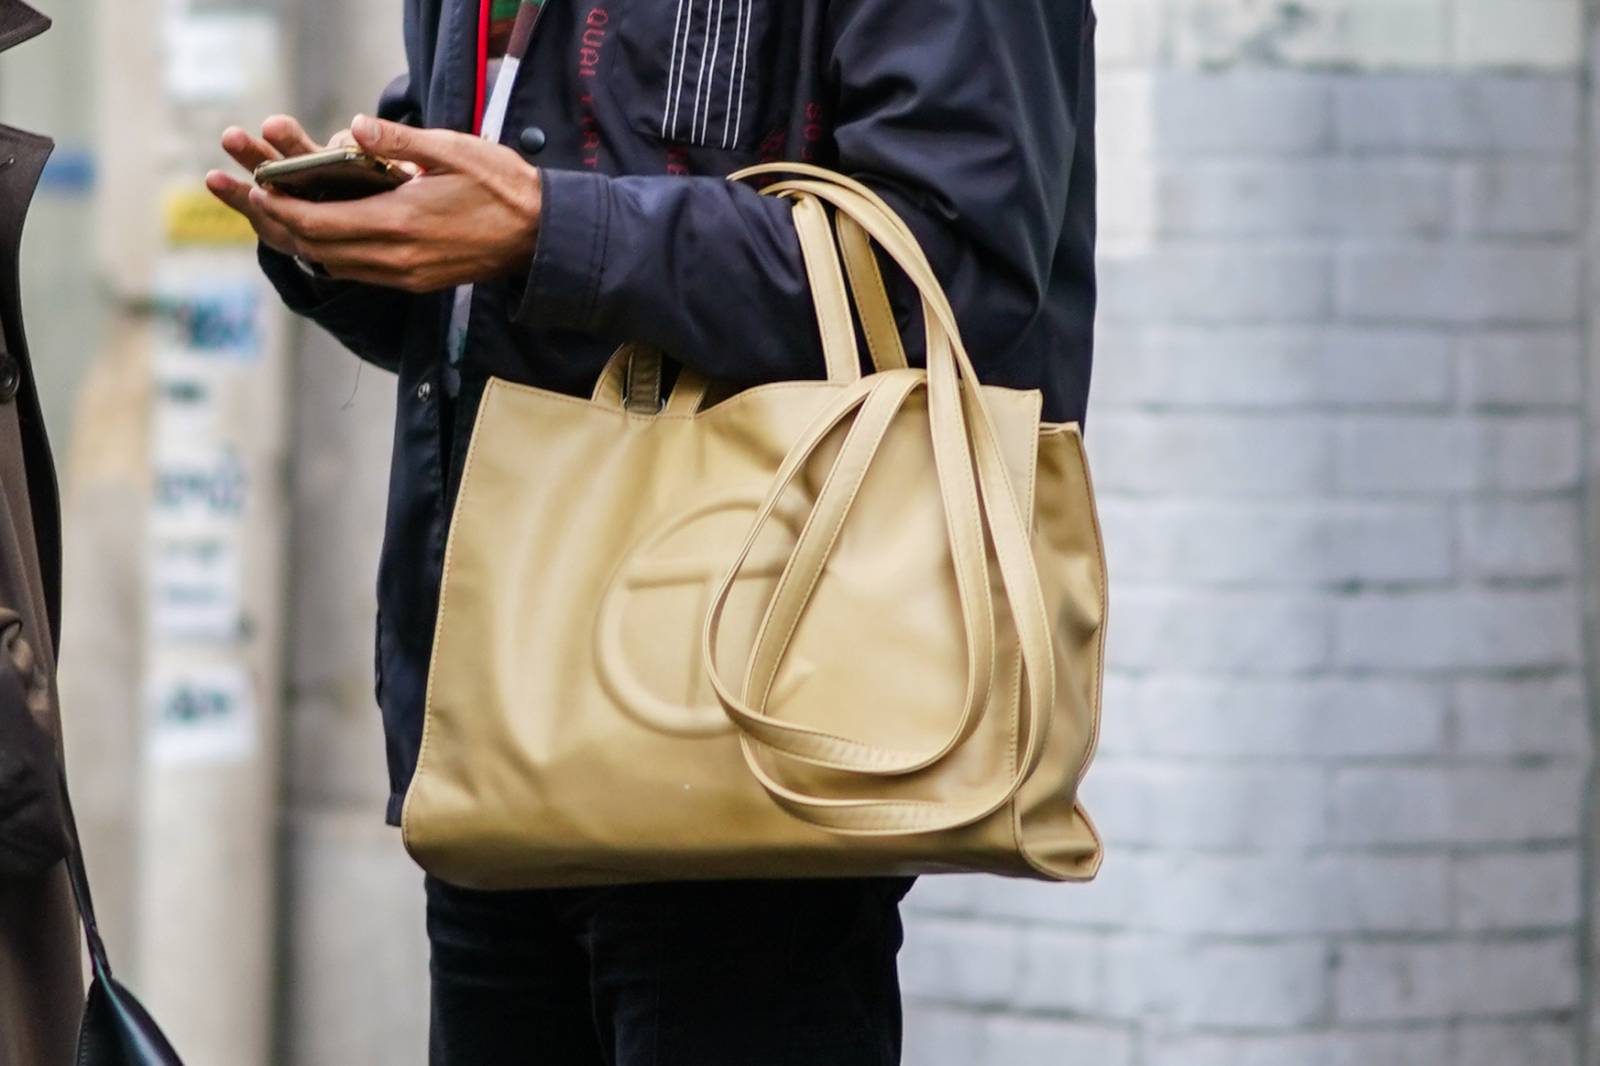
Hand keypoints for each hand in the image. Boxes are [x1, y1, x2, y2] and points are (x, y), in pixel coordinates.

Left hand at [211, 113, 542, 292]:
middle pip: (318, 249)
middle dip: (279, 225)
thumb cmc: (502, 186)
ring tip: (277, 216)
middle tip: (250, 200)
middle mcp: (398, 256)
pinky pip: (360, 272)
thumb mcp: (454, 150)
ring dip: (303, 242)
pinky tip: (324, 234)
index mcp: (401, 221)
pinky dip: (332, 253)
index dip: (283, 209)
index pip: (322, 222)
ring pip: (335, 265)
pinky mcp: (416, 281)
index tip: (257, 191)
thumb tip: (353, 126)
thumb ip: (400, 141)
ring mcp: (407, 274)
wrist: (541, 236)